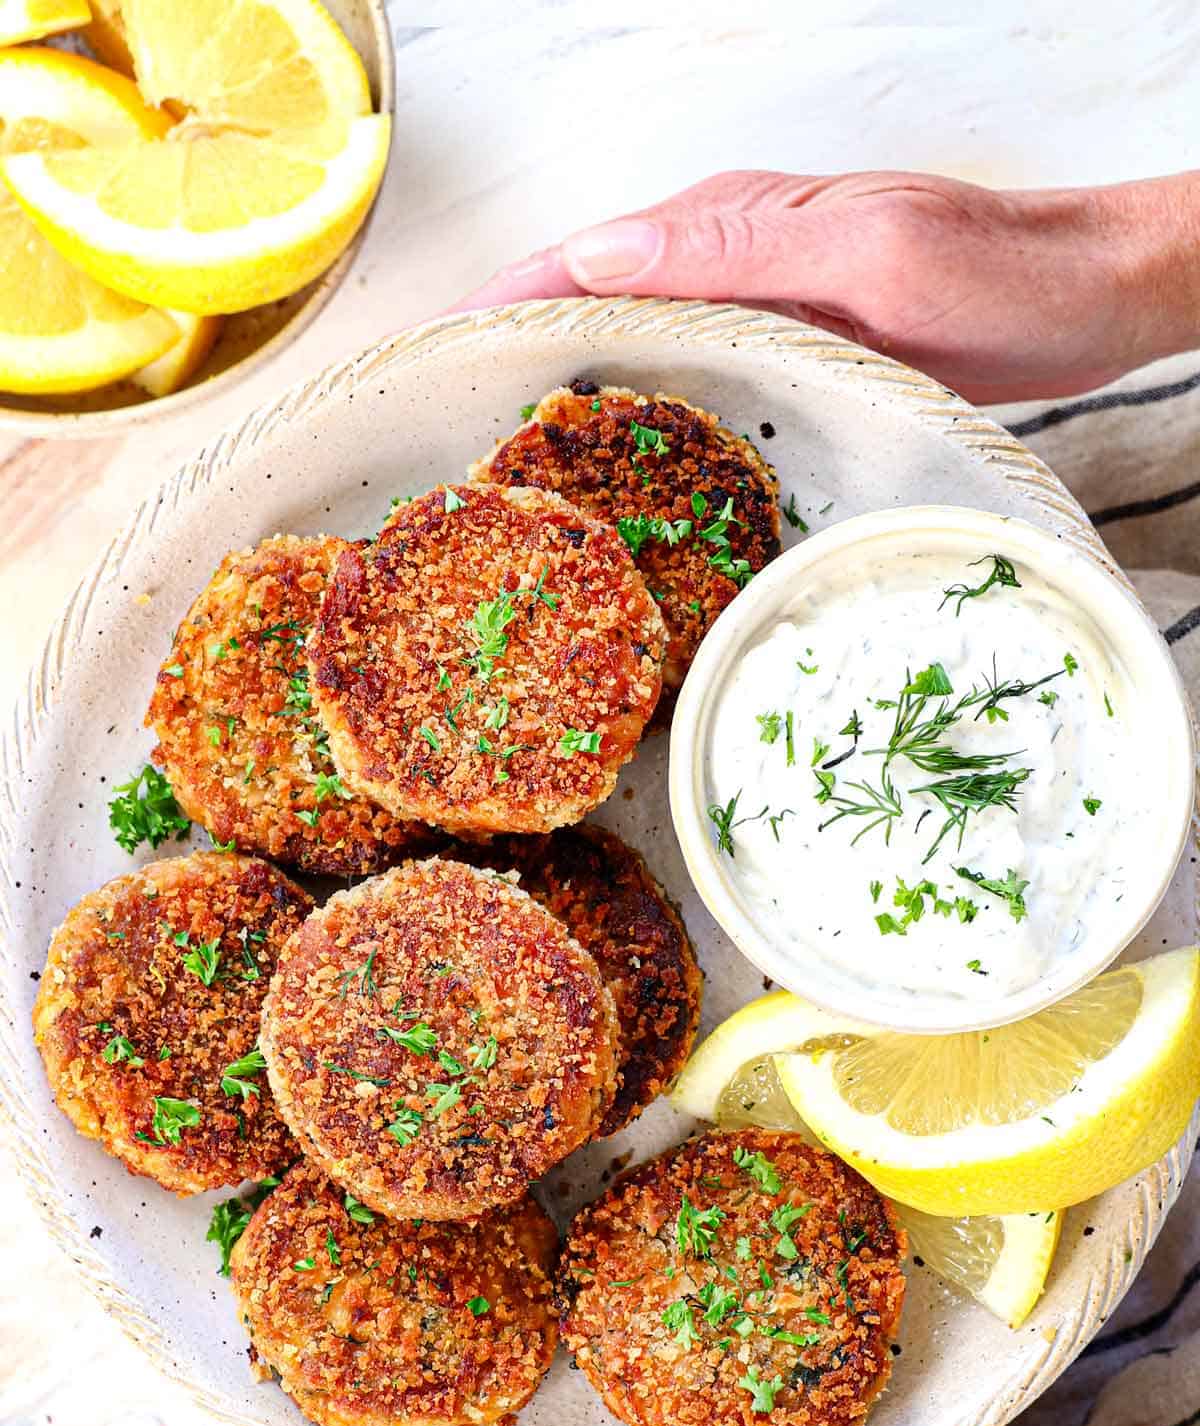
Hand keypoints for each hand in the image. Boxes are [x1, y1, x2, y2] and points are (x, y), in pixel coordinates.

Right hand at [454, 169, 1199, 404]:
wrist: (1080, 299)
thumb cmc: (991, 270)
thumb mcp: (864, 252)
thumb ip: (736, 248)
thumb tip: (601, 251)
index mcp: (726, 226)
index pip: (580, 261)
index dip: (499, 309)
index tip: (430, 362)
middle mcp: (725, 263)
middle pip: (588, 308)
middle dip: (511, 363)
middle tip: (448, 443)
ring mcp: (752, 312)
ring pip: (632, 353)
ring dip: (568, 402)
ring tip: (507, 478)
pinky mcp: (783, 356)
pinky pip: (687, 386)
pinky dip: (639, 423)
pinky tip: (620, 475)